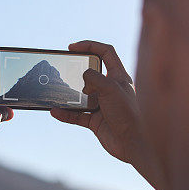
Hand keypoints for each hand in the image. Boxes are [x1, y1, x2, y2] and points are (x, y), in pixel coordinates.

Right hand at [51, 41, 166, 189]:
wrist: (133, 144)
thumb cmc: (128, 114)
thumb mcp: (111, 88)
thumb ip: (95, 77)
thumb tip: (83, 77)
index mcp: (119, 76)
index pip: (105, 52)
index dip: (90, 46)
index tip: (73, 47)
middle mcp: (111, 89)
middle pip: (91, 73)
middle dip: (77, 70)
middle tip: (64, 69)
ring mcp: (103, 104)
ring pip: (81, 95)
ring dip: (68, 95)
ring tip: (56, 92)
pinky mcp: (96, 120)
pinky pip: (77, 115)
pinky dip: (66, 113)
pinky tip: (55, 112)